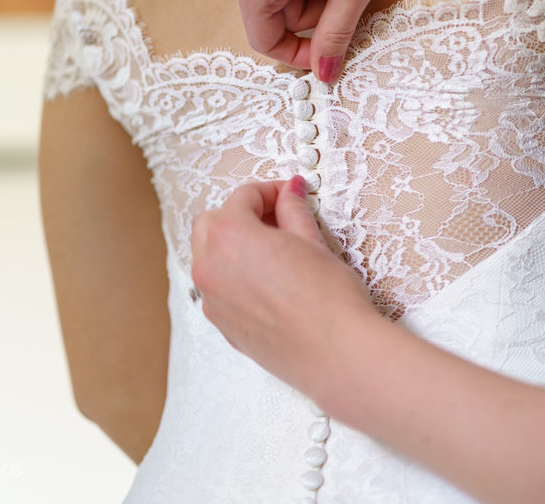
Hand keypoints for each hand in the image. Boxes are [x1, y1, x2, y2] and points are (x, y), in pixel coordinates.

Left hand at [191, 177, 378, 396]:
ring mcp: (212, 300)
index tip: (289, 195)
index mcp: (229, 236)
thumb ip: (293, 211)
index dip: (270, 191)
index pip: (243, 197)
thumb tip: (290, 192)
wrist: (336, 353)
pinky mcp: (223, 326)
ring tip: (273, 251)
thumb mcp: (312, 242)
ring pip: (208, 257)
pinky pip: (217, 289)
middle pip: (212, 222)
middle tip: (278, 218)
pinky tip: (268, 282)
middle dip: (241, 214)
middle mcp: (210, 267)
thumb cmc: (328, 299)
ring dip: (232, 245)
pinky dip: (233, 276)